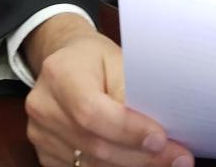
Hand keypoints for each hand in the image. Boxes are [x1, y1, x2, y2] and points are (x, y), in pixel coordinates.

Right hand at [23, 14, 193, 166]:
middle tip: (177, 157)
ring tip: (165, 162)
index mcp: (60, 73)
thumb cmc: (97, 59)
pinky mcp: (44, 153)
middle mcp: (43, 104)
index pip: (92, 112)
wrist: (66, 61)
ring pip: (91, 165)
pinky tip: (137, 162)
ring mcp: (39, 133)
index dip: (127, 130)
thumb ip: (134, 94)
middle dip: (140, 156)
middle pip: (94, 145)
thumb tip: (161, 135)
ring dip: (132, 166)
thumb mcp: (119, 61)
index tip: (161, 139)